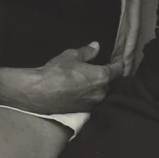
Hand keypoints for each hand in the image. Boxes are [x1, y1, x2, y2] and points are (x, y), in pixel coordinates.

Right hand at [0, 42, 124, 113]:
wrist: (39, 92)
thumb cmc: (56, 71)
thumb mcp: (71, 56)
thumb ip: (87, 52)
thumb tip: (96, 46)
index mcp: (102, 76)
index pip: (118, 70)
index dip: (119, 64)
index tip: (119, 60)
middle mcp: (101, 92)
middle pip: (109, 83)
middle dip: (106, 76)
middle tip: (98, 69)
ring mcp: (92, 104)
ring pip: (100, 93)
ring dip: (97, 86)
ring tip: (87, 80)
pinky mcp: (83, 112)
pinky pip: (91, 101)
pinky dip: (89, 95)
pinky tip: (80, 90)